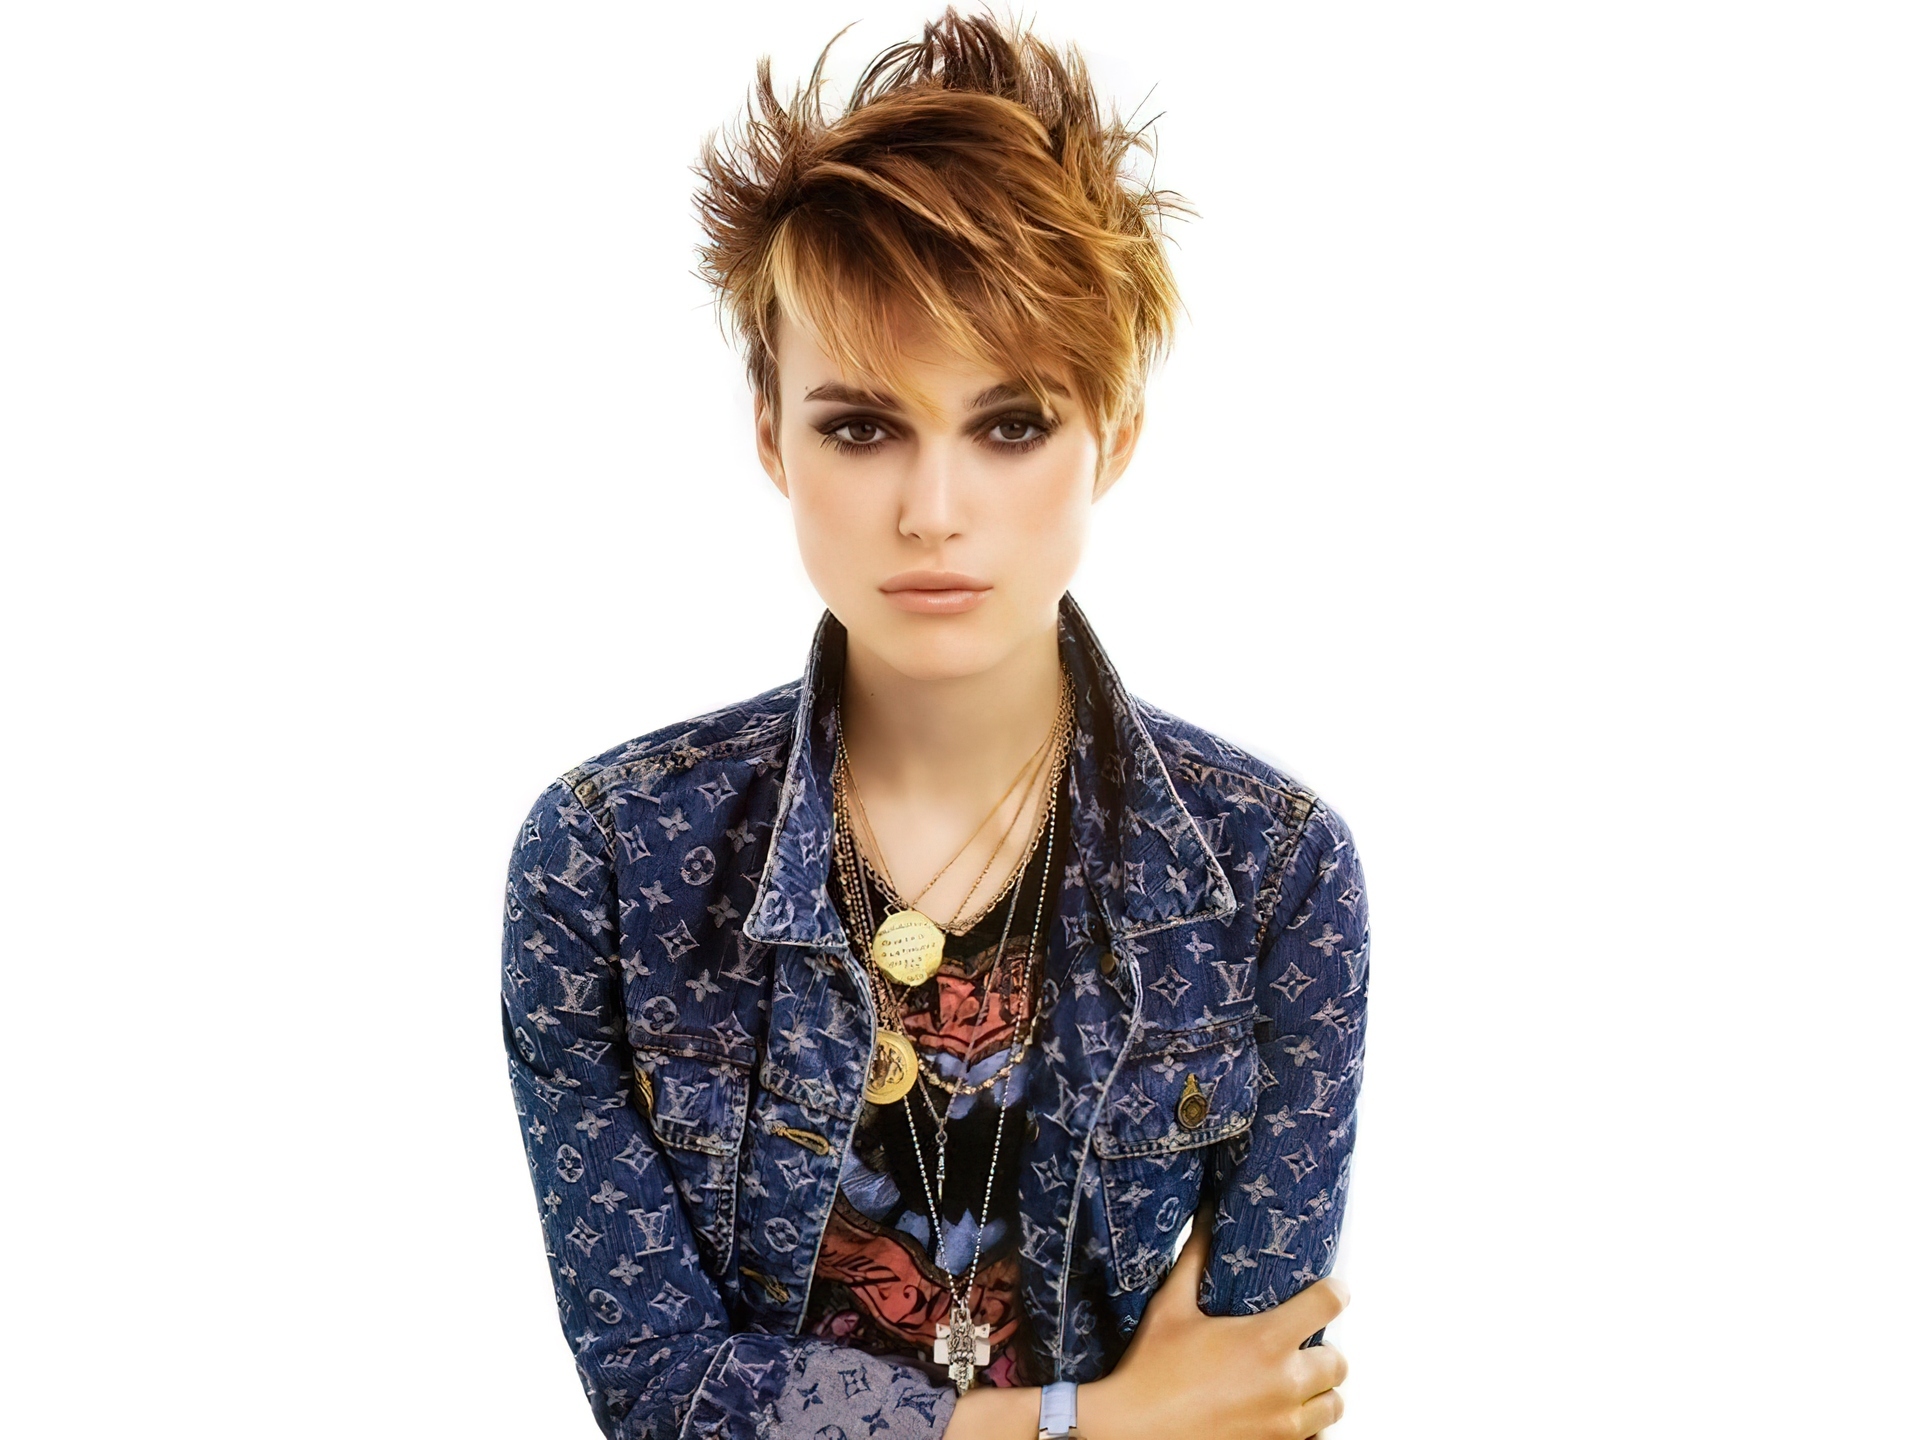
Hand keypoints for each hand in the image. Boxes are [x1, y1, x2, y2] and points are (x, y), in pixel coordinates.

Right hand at [1076, 1201, 1348, 1439]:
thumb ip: (1193, 1260)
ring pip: (1334, 1405)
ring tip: (1298, 1382)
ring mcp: (1283, 1424)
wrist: (1134, 1431)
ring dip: (1322, 1391)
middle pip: (1338, 1362)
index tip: (1331, 1291)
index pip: (1327, 1304)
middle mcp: (1284, 1384)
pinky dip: (1308, 1425)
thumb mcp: (1170, 1307)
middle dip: (1324, 1350)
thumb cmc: (1150, 1371)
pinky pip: (1313, 1436)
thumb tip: (1206, 1219)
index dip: (1335, 1292)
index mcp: (1266, 1341)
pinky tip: (1284, 1414)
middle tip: (1301, 1345)